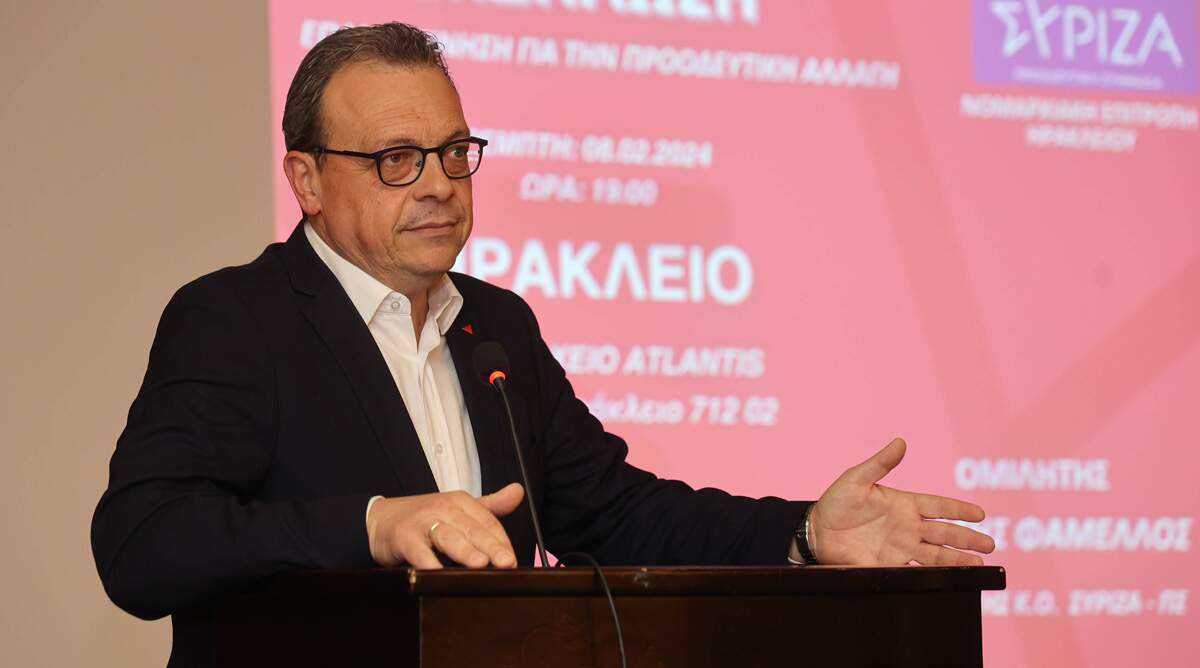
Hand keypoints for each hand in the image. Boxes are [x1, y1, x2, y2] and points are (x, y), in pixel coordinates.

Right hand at [366, 482, 523, 568]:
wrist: (381, 518)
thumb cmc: (425, 518)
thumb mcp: (458, 509)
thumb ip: (490, 506)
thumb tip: (518, 492)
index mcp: (460, 502)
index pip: (488, 522)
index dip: (502, 542)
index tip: (514, 560)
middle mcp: (443, 508)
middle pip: (472, 529)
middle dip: (491, 547)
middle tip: (507, 562)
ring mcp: (423, 522)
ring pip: (448, 537)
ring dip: (464, 551)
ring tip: (480, 564)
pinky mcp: (404, 538)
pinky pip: (419, 552)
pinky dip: (428, 563)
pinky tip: (439, 574)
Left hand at [806, 438, 995, 565]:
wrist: (816, 531)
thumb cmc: (836, 501)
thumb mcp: (857, 478)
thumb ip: (880, 463)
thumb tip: (900, 442)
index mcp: (904, 504)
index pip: (938, 506)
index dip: (958, 509)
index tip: (980, 513)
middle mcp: (908, 526)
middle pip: (944, 532)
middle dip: (967, 538)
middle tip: (989, 545)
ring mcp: (901, 547)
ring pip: (937, 553)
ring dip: (958, 559)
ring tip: (979, 564)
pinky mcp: (890, 564)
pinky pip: (917, 570)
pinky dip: (935, 574)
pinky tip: (951, 578)